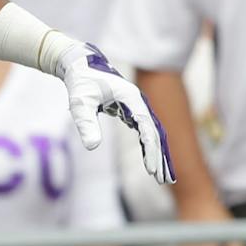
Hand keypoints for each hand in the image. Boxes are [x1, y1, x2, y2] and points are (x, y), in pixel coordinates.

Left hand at [52, 41, 172, 182]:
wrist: (80, 65)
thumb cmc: (80, 82)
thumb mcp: (80, 103)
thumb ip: (85, 123)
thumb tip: (93, 147)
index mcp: (132, 98)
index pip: (147, 128)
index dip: (151, 150)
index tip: (152, 170)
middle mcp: (139, 102)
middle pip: (156, 134)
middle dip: (161, 157)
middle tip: (165, 180)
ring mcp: (137, 107)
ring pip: (153, 134)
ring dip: (159, 154)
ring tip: (163, 177)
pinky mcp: (131, 111)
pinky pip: (145, 132)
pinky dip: (149, 148)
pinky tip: (151, 163)